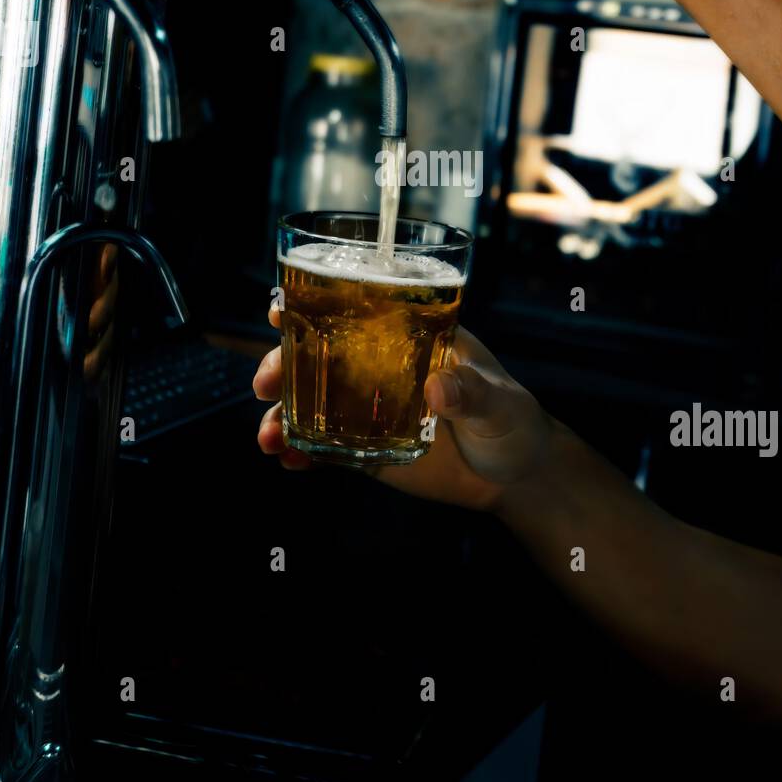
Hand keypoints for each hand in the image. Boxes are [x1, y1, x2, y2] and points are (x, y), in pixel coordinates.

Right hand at [254, 309, 554, 513]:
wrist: (517, 477)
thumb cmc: (515, 421)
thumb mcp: (500, 403)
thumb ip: (472, 394)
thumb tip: (437, 387)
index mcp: (413, 336)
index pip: (359, 310)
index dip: (315, 304)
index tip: (281, 311)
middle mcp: (383, 366)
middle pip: (320, 355)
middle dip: (283, 364)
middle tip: (265, 383)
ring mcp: (372, 408)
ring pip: (313, 402)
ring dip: (283, 413)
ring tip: (269, 437)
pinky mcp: (369, 448)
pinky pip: (326, 446)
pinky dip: (302, 452)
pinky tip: (288, 461)